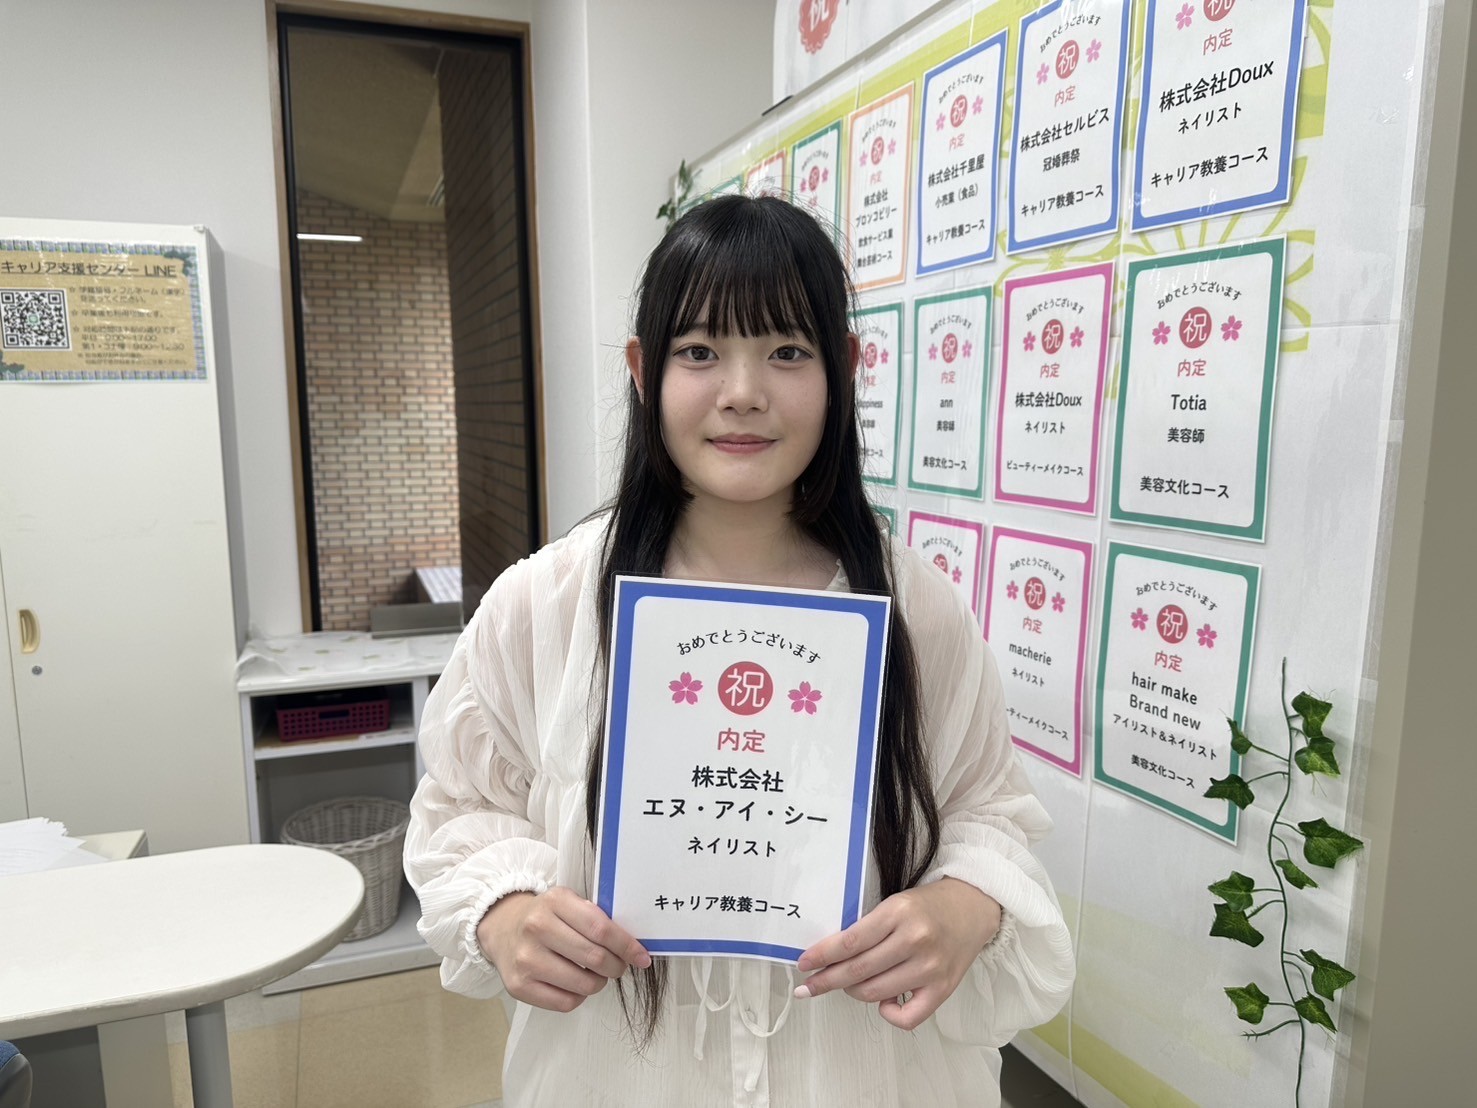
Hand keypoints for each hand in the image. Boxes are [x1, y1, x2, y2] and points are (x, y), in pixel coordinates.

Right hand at [476, 886, 651, 1012]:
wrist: (502, 927)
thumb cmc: (544, 916)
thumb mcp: (568, 902)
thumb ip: (596, 918)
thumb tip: (632, 947)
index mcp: (555, 901)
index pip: (601, 928)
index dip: (627, 945)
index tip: (641, 956)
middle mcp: (537, 928)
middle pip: (595, 958)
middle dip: (616, 966)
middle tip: (618, 966)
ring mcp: (526, 959)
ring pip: (583, 984)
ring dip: (599, 983)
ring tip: (595, 974)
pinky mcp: (519, 986)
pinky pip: (565, 1003)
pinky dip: (579, 996)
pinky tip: (575, 984)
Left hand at [793, 877, 1001, 1029]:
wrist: (973, 907)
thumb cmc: (928, 905)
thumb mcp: (894, 904)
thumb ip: (868, 929)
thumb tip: (832, 957)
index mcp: (898, 913)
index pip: (850, 941)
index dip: (821, 956)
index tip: (804, 964)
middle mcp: (914, 941)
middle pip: (858, 970)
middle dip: (826, 980)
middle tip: (809, 985)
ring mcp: (930, 968)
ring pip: (875, 993)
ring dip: (853, 992)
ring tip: (849, 984)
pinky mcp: (942, 989)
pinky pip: (907, 1018)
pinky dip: (887, 1014)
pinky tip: (883, 1002)